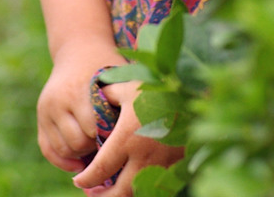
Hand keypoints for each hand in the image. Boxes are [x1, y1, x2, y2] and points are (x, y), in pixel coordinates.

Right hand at [37, 39, 120, 172]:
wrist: (78, 48)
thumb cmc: (104, 65)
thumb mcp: (115, 77)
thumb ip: (126, 99)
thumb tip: (147, 129)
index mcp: (77, 90)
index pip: (93, 130)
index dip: (109, 137)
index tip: (121, 137)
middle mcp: (57, 101)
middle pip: (77, 143)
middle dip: (94, 148)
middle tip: (110, 144)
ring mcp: (46, 109)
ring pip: (62, 150)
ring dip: (80, 155)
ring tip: (97, 149)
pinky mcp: (41, 117)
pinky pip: (47, 149)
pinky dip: (62, 161)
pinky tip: (80, 163)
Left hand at [71, 79, 182, 195]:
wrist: (195, 98)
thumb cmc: (159, 90)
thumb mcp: (130, 87)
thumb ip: (108, 94)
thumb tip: (95, 98)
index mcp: (127, 138)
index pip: (100, 169)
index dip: (86, 179)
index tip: (78, 180)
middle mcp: (142, 158)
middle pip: (118, 193)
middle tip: (90, 193)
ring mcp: (160, 166)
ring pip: (136, 194)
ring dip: (120, 196)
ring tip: (108, 192)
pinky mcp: (174, 168)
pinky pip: (153, 188)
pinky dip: (139, 190)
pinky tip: (131, 183)